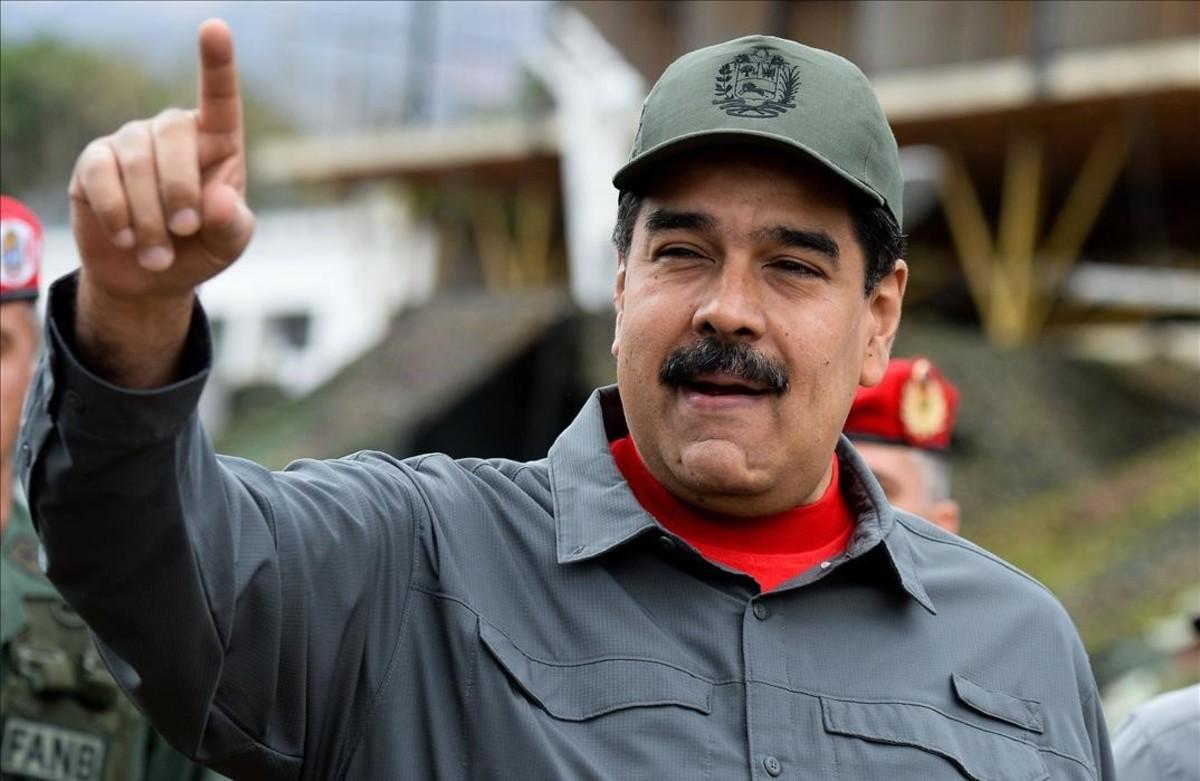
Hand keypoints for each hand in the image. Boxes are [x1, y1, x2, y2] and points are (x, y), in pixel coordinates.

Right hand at [69, 18, 253, 302]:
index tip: (216, 28)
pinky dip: (117, 212)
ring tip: (158, 255)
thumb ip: (232, 224)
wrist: (151, 277)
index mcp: (217, 142)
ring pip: (136, 163)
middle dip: (180, 191)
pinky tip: (127, 238)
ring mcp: (131, 142)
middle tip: (185, 231)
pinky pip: (101, 175)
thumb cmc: (201, 248)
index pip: (219, 98)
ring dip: (150, 217)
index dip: (217, 63)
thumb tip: (218, 200)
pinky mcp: (95, 162)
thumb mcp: (230, 244)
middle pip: (173, 136)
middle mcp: (173, 132)